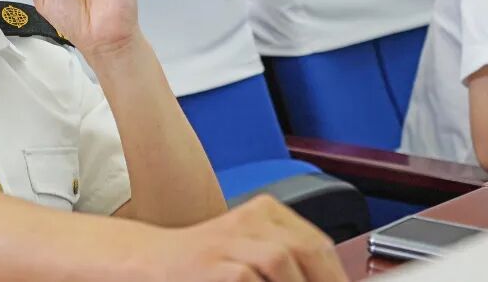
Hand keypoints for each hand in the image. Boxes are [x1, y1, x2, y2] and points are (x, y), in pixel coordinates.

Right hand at [152, 196, 347, 281]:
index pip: (317, 243)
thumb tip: (329, 279)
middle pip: (305, 248)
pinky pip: (249, 278)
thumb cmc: (203, 264)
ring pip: (282, 260)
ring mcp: (229, 241)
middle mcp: (248, 220)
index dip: (335, 274)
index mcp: (263, 212)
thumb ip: (288, 264)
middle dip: (325, 281)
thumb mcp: (248, 251)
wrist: (152, 262)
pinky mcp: (213, 264)